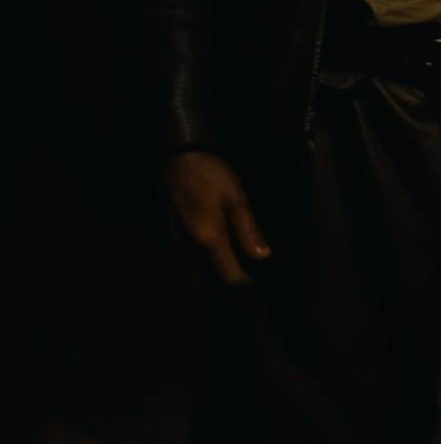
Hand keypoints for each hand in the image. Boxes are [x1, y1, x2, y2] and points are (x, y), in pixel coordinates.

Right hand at [165, 150, 270, 286]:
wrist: (181, 158)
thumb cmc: (212, 176)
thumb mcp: (236, 198)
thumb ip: (248, 229)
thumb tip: (263, 256)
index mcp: (210, 239)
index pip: (228, 273)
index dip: (243, 283)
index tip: (256, 285)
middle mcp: (191, 247)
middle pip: (211, 276)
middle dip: (228, 282)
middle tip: (246, 278)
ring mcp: (180, 241)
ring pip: (198, 270)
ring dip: (214, 276)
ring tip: (232, 272)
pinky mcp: (175, 234)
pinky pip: (189, 259)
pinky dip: (201, 266)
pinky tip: (214, 259)